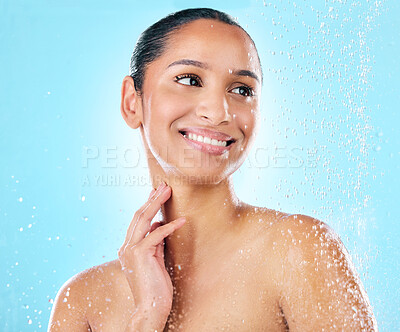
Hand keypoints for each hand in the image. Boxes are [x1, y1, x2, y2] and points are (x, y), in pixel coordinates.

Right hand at [118, 182, 185, 329]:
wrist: (149, 308)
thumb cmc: (155, 286)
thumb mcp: (155, 259)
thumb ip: (155, 243)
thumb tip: (160, 225)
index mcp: (128, 248)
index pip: (138, 221)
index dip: (148, 205)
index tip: (157, 193)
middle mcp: (126, 246)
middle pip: (138, 216)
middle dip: (151, 199)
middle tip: (163, 185)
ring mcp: (130, 250)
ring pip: (143, 219)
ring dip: (156, 203)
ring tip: (168, 191)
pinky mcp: (139, 255)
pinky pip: (156, 235)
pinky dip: (170, 226)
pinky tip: (183, 220)